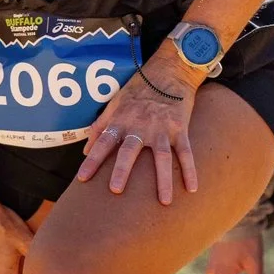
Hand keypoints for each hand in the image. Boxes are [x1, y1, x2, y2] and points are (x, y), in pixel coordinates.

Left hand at [75, 55, 201, 203]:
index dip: (92, 160)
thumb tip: (85, 151)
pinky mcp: (180, 129)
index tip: (82, 178)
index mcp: (122, 121)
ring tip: (164, 202)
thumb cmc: (138, 89)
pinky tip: (192, 188)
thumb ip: (100, 127)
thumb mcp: (114, 103)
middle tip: (116, 190)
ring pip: (162, 157)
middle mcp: (140, 126)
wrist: (169, 72)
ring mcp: (162, 129)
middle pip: (129, 150)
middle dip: (122, 169)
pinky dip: (190, 170)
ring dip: (163, 180)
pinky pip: (186, 152)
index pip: (102, 142)